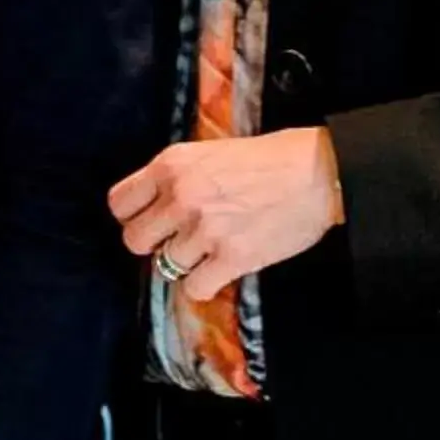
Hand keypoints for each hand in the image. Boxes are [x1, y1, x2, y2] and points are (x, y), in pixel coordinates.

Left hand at [110, 128, 344, 300]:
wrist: (320, 174)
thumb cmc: (272, 158)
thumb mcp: (212, 151)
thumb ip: (179, 176)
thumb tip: (156, 204)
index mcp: (172, 164)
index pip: (119, 203)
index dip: (133, 216)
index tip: (151, 219)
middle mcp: (181, 196)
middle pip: (134, 240)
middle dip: (154, 243)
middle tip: (178, 239)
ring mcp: (205, 229)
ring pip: (164, 266)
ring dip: (185, 263)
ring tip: (209, 250)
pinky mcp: (232, 258)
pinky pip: (194, 288)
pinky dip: (205, 284)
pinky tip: (221, 268)